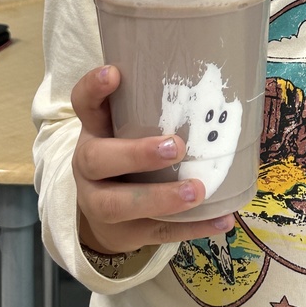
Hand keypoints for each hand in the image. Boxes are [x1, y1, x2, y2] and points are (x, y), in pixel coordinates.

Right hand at [71, 65, 234, 253]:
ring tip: (197, 191)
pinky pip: (156, 233)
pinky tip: (221, 219)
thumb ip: (153, 107)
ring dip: (161, 198)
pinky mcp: (125, 233)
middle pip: (96, 160)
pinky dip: (192, 228)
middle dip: (136, 154)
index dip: (94, 89)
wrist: (106, 217)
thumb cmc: (128, 156)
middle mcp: (90, 167)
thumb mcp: (128, 128)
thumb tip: (215, 81)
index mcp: (94, 131)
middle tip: (175, 146)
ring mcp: (101, 203)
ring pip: (119, 205)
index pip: (84, 104)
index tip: (114, 72)